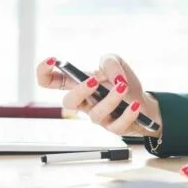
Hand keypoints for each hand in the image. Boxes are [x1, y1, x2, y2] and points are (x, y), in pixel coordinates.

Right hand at [35, 54, 161, 137]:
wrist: (143, 101)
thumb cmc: (122, 82)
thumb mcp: (116, 62)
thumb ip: (109, 63)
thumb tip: (113, 78)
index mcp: (77, 84)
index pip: (50, 81)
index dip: (44, 71)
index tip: (53, 60)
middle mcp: (84, 102)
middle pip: (69, 102)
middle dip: (79, 91)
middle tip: (94, 80)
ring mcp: (98, 116)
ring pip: (95, 114)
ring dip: (110, 99)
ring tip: (123, 86)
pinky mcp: (115, 128)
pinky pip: (118, 125)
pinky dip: (128, 113)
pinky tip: (135, 104)